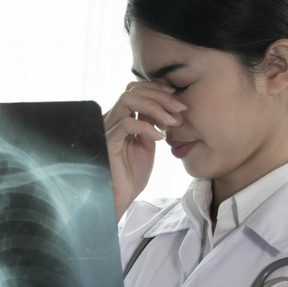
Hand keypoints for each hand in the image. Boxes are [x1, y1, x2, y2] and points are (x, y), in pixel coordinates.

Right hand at [103, 81, 186, 220]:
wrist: (121, 198)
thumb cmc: (132, 174)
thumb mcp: (147, 144)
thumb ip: (152, 124)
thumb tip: (166, 107)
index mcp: (121, 117)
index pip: (135, 89)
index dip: (157, 89)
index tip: (177, 98)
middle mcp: (112, 118)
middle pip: (133, 89)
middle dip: (160, 96)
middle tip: (180, 109)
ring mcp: (108, 128)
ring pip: (128, 100)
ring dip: (154, 107)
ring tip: (171, 122)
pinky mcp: (107, 142)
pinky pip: (127, 123)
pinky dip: (147, 127)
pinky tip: (160, 138)